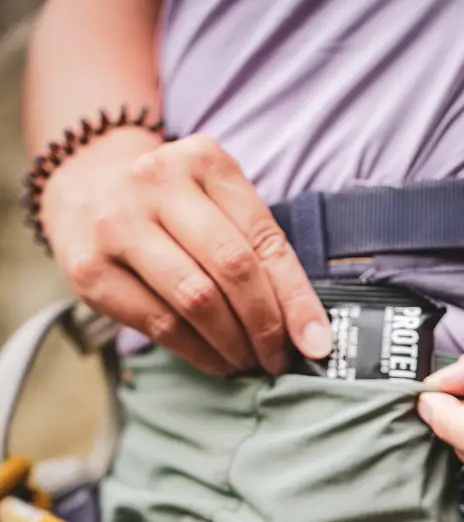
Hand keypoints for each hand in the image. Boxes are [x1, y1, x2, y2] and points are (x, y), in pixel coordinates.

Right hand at [42, 129, 331, 375]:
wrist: (87, 193)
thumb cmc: (174, 209)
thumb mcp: (219, 204)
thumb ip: (260, 251)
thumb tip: (310, 331)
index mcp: (203, 160)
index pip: (264, 239)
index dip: (296, 299)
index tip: (317, 343)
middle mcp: (155, 182)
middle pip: (231, 267)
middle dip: (265, 325)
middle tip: (279, 358)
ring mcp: (117, 224)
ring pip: (196, 299)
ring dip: (233, 343)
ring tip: (250, 361)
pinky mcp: (92, 269)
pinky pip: (160, 324)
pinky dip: (199, 352)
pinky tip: (218, 361)